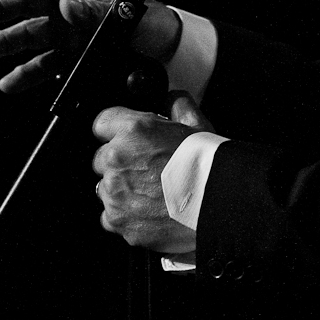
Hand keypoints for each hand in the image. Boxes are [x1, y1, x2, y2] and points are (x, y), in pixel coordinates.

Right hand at [0, 0, 180, 93]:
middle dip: (0, 10)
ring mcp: (70, 35)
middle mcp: (71, 10)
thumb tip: (64, 5)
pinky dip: (25, 74)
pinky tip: (9, 82)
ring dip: (6, 44)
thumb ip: (93, 12)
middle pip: (27, 4)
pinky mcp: (73, 60)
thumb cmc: (153, 24)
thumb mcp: (125, 15)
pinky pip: (44, 66)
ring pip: (30, 36)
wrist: (169, 55)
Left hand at [93, 93, 211, 252]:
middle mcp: (118, 159)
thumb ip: (179, 106)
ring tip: (151, 195)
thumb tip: (173, 100)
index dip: (116, 131)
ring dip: (122, 190)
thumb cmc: (208, 167)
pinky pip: (111, 216)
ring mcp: (115, 191)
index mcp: (134, 131)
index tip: (125, 139)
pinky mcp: (117, 219)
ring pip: (105, 188)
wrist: (217, 205)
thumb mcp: (198, 126)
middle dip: (120, 163)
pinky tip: (149, 212)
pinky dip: (126, 216)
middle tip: (146, 170)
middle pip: (102, 158)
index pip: (103, 123)